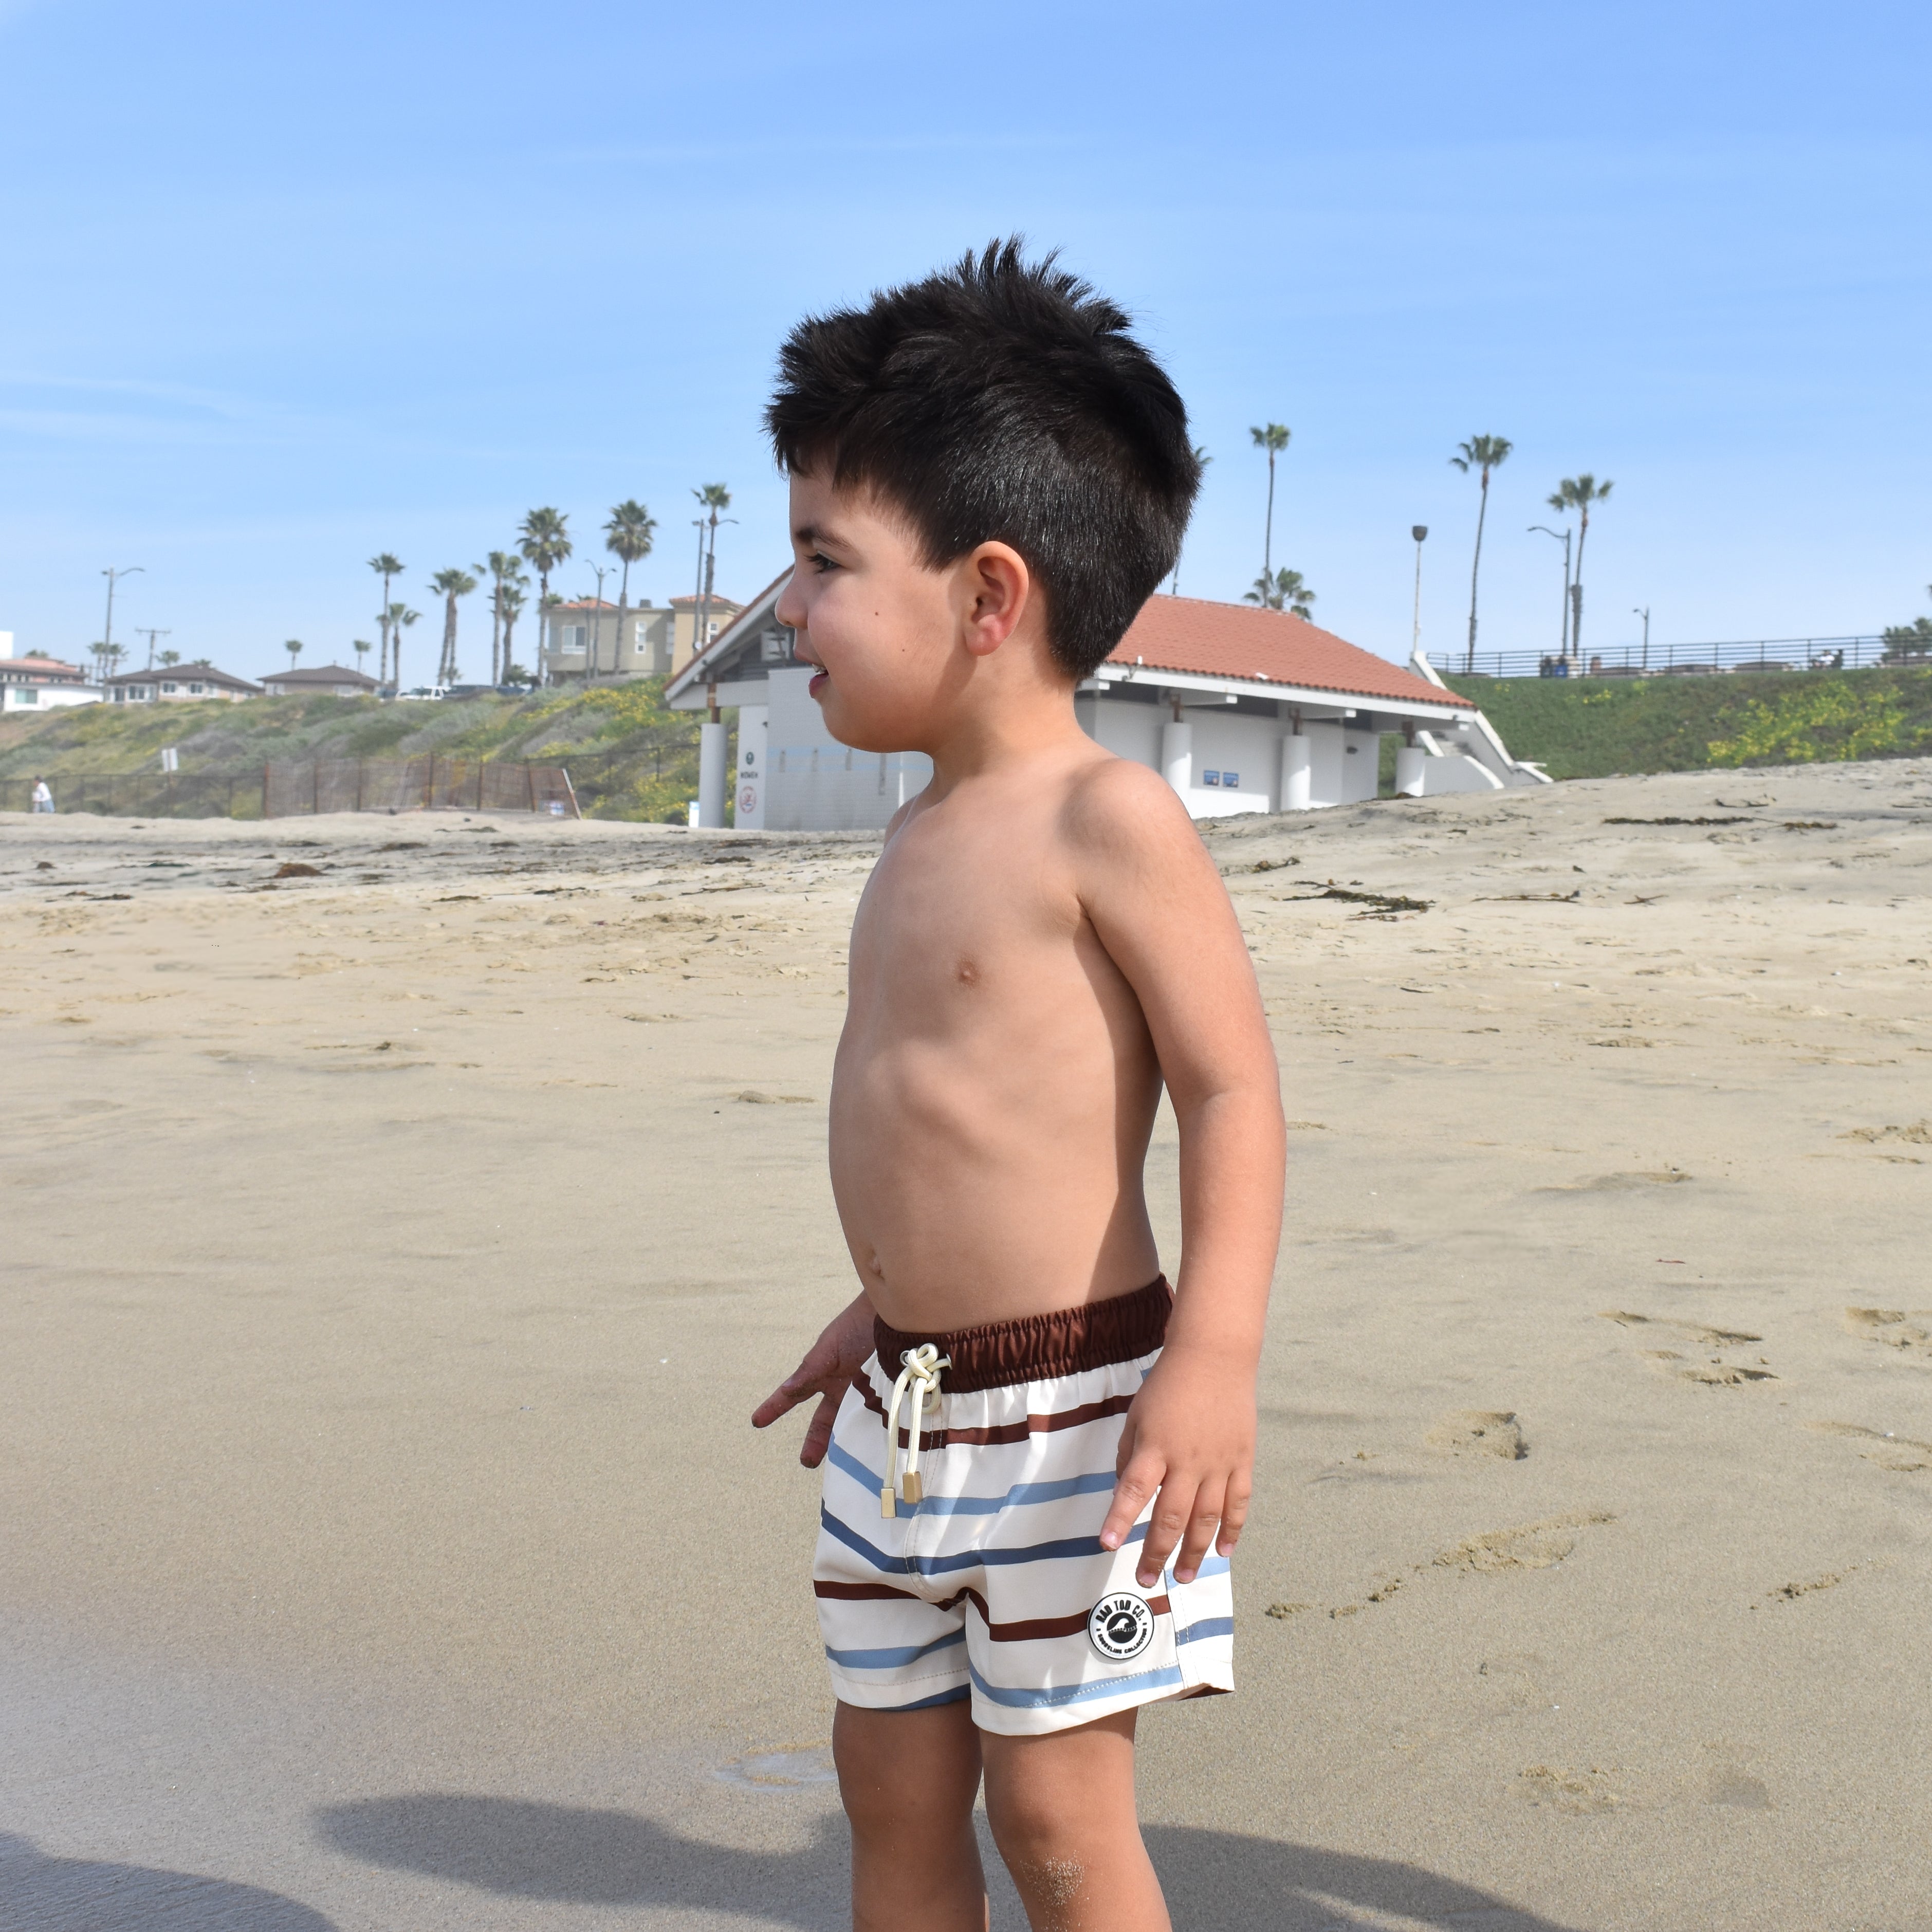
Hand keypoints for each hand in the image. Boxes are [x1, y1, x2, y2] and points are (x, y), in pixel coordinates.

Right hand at [751, 1294, 876, 1467]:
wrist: (895, 1316)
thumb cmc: (857, 1326)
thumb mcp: (830, 1347)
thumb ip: (810, 1370)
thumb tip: (787, 1390)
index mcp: (821, 1375)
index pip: (792, 1395)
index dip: (774, 1408)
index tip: (756, 1421)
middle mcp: (840, 1388)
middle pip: (824, 1421)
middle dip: (815, 1442)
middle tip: (807, 1462)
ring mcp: (862, 1395)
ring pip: (850, 1425)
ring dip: (847, 1443)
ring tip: (848, 1461)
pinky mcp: (885, 1398)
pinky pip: (877, 1421)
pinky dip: (875, 1434)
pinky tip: (875, 1447)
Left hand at [1098, 1346, 1254, 1588]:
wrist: (1214, 1357)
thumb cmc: (1167, 1386)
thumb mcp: (1136, 1415)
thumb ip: (1129, 1455)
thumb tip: (1124, 1491)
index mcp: (1155, 1446)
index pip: (1133, 1489)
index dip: (1120, 1519)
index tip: (1108, 1545)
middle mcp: (1187, 1460)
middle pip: (1171, 1516)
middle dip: (1157, 1552)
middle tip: (1147, 1580)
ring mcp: (1218, 1463)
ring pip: (1207, 1519)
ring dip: (1195, 1552)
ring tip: (1184, 1577)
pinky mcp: (1241, 1460)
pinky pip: (1238, 1503)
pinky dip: (1233, 1530)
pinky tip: (1225, 1551)